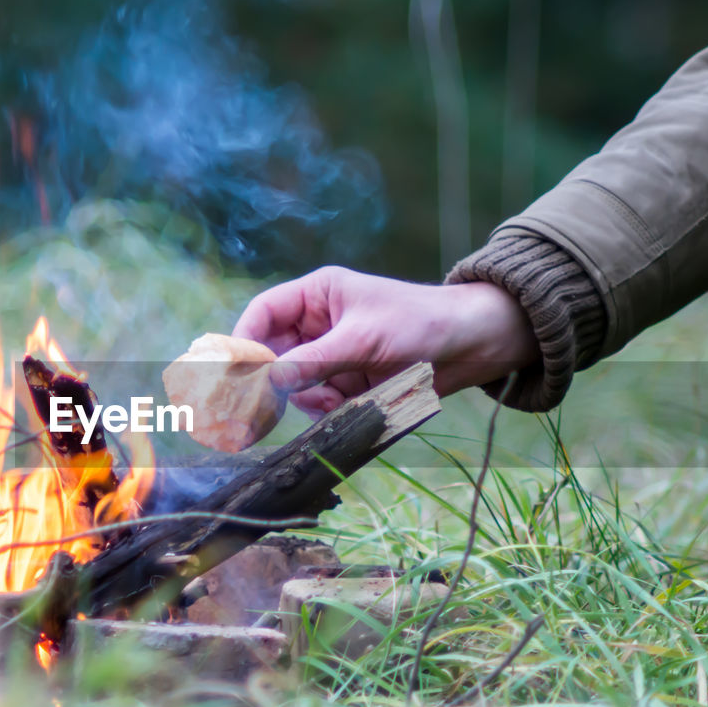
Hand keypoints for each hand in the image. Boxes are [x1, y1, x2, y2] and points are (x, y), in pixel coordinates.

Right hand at [232, 266, 539, 415]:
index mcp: (317, 296)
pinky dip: (329, 409)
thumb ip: (313, 360)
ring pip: (294, 385)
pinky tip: (353, 404)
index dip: (244, 341)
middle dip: (272, 379)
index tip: (234, 373)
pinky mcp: (346, 384)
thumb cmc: (421, 323)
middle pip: (271, 354)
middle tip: (259, 407)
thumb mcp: (363, 338)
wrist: (473, 347)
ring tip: (337, 398)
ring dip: (309, 397)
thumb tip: (268, 379)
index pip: (263, 314)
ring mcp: (331, 356)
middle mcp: (317, 325)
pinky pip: (319, 403)